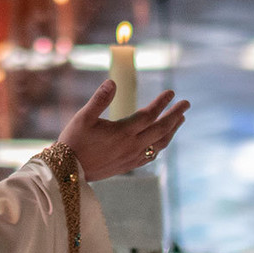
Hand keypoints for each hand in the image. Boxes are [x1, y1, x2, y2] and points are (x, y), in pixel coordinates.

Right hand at [57, 79, 188, 181]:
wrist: (67, 170)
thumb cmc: (73, 141)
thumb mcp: (83, 117)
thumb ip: (99, 99)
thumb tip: (112, 82)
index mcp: (122, 132)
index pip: (149, 115)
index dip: (161, 103)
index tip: (171, 92)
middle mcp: (131, 145)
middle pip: (161, 129)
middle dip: (175, 115)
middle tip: (186, 103)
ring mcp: (131, 157)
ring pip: (160, 144)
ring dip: (172, 130)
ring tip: (180, 120)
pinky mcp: (128, 166)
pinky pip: (151, 156)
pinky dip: (161, 145)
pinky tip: (162, 141)